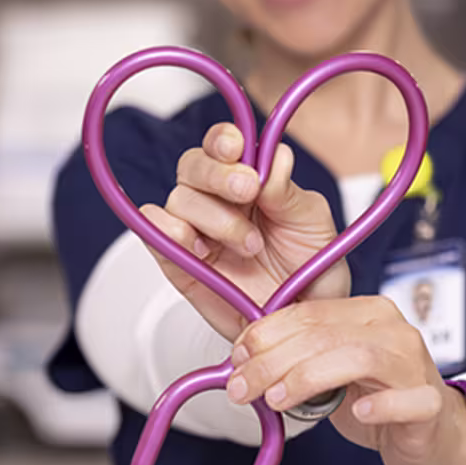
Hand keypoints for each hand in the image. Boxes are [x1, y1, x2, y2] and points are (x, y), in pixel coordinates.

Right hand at [139, 123, 348, 341]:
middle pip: (192, 164)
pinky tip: (200, 247)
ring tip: (250, 246)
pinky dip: (168, 232)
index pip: (223, 144)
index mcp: (250, 179)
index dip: (223, 140)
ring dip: (214, 218)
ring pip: (178, 199)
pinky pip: (153, 233)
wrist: (302, 324)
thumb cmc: (311, 271)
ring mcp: (195, 231)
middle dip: (218, 174)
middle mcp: (217, 200)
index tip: (238, 149)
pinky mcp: (178, 262)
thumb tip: (274, 157)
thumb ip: (289, 192)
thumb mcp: (312, 224)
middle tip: (249, 192)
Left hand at [226, 297, 465, 464]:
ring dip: (307, 378)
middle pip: (324, 336)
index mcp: (366, 313)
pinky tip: (359, 413)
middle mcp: (392, 330)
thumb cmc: (376, 399)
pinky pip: (405, 399)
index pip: (308, 314)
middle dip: (273, 362)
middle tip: (241, 389)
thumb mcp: (329, 373)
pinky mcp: (429, 403)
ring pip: (357, 358)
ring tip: (276, 401)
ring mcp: (415, 365)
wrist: (431, 435)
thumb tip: (241, 358)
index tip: (235, 360)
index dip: (265, 334)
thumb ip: (296, 359)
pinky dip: (380, 404)